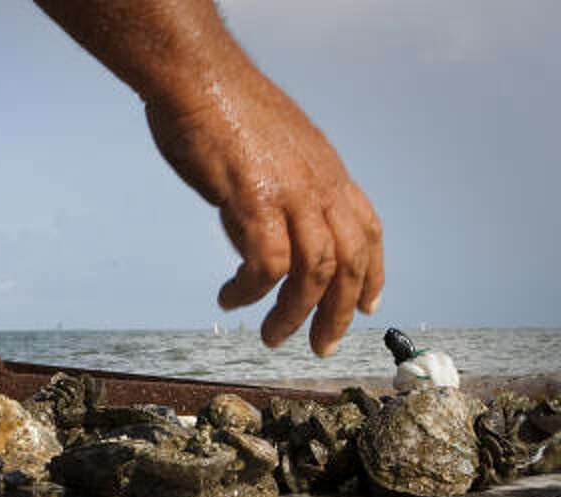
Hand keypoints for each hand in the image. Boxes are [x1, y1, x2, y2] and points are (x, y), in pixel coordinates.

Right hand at [145, 69, 383, 356]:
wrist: (196, 77)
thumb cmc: (221, 106)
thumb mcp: (272, 147)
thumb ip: (281, 183)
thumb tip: (266, 218)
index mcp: (326, 171)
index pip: (367, 229)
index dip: (372, 274)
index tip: (365, 308)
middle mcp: (319, 184)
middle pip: (347, 262)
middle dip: (336, 313)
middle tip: (319, 347)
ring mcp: (290, 193)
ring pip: (314, 272)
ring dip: (294, 314)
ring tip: (272, 337)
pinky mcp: (254, 201)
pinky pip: (265, 265)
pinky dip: (251, 290)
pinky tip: (231, 297)